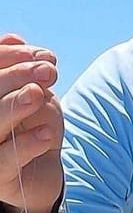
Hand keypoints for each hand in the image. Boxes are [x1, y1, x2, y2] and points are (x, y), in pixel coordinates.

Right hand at [0, 34, 63, 212]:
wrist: (42, 174)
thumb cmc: (31, 129)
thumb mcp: (32, 95)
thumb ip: (21, 70)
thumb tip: (13, 38)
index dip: (8, 58)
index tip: (44, 56)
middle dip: (15, 77)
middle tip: (48, 70)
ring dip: (14, 106)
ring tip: (39, 93)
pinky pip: (4, 161)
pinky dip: (26, 145)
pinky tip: (47, 133)